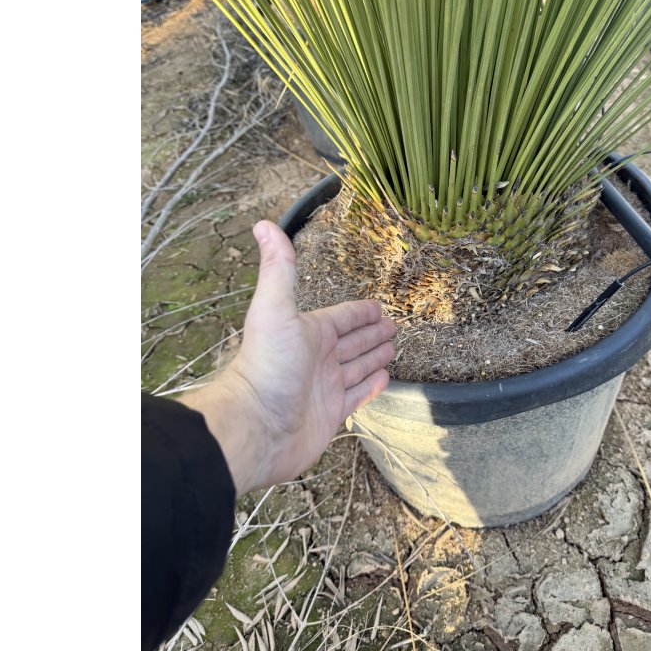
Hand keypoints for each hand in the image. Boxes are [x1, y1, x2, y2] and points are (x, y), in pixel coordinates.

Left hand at [182, 220, 394, 494]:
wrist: (256, 426)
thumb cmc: (266, 367)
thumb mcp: (274, 309)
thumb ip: (278, 268)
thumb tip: (264, 224)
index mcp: (308, 333)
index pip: (342, 317)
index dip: (360, 312)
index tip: (378, 307)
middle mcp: (317, 359)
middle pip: (351, 342)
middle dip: (371, 333)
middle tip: (393, 327)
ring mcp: (324, 388)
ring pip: (355, 368)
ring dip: (373, 358)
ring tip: (392, 350)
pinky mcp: (330, 416)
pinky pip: (356, 397)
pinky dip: (370, 387)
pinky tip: (384, 379)